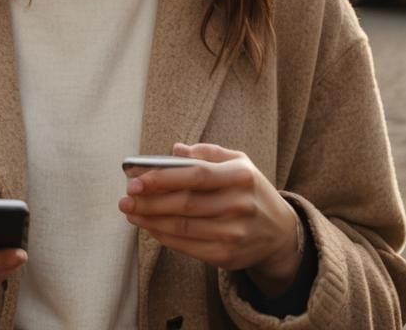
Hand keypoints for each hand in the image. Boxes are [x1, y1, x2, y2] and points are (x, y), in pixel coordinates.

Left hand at [117, 143, 300, 294]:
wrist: (280, 233)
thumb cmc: (250, 190)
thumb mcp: (238, 162)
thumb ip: (207, 152)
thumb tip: (175, 150)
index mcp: (240, 176)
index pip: (195, 175)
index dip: (162, 178)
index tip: (135, 180)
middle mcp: (239, 205)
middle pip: (184, 204)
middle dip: (148, 202)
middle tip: (125, 199)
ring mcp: (235, 234)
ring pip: (182, 228)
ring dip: (150, 220)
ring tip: (131, 212)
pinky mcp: (228, 256)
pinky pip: (188, 247)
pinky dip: (164, 238)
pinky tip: (150, 227)